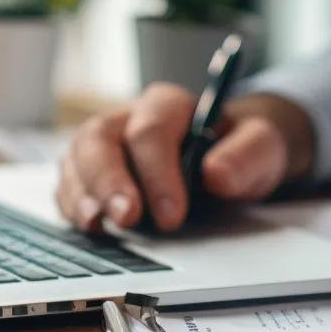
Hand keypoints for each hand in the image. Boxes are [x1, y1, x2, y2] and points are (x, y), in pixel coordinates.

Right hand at [56, 85, 314, 232]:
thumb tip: (216, 174)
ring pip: (76, 158)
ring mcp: (105, 144)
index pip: (151, 132)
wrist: (229, 157)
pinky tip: (89, 226)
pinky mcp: (91, 172)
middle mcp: (128, 118)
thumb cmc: (240, 150)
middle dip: (108, 181)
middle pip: (99, 139)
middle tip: (126, 219)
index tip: (173, 215)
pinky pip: (69, 183)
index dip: (157, 174)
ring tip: (97, 225)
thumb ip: (246, 156)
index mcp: (169, 105)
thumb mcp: (261, 148)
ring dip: (83, 194)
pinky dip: (73, 204)